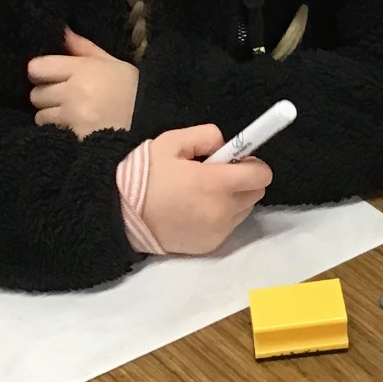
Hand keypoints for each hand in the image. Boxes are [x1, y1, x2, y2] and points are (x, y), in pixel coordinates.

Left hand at [28, 29, 137, 137]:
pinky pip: (52, 131)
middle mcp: (75, 91)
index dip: (42, 72)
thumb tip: (63, 32)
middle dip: (47, 96)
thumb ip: (84, 48)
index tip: (52, 76)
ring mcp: (73, 116)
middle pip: (36, 93)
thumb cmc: (131, 92)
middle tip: (66, 98)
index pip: (37, 68)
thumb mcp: (113, 65)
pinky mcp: (74, 136)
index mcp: (84, 69)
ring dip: (52, 115)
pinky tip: (76, 127)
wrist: (151, 125)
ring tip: (73, 115)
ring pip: (41, 115)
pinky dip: (59, 130)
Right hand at [138, 125, 272, 254]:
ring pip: (245, 210)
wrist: (121, 216)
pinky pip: (229, 226)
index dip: (253, 164)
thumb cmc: (146, 176)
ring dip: (234, 199)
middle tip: (217, 175)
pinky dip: (221, 217)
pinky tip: (196, 210)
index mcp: (216, 183)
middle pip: (256, 193)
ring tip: (203, 194)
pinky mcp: (211, 245)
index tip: (236, 160)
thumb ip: (206, 136)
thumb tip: (226, 145)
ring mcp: (218, 231)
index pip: (261, 175)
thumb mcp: (171, 142)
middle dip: (243, 181)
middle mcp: (222, 210)